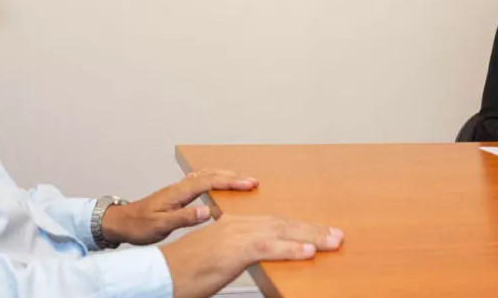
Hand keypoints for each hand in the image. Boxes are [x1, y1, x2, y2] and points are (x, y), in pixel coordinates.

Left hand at [102, 169, 258, 244]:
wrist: (121, 222)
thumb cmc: (138, 225)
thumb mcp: (160, 225)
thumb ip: (184, 217)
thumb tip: (208, 211)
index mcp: (178, 192)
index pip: (210, 182)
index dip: (231, 182)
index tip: (249, 184)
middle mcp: (180, 186)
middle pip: (212, 174)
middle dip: (234, 176)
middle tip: (254, 181)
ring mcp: (179, 188)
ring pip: (207, 174)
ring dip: (226, 175)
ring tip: (244, 180)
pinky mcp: (178, 193)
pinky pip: (201, 179)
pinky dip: (216, 178)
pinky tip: (221, 182)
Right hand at [160, 214, 343, 297]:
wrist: (160, 274)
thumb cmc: (184, 272)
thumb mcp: (218, 260)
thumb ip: (239, 255)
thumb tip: (259, 258)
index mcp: (234, 225)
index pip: (275, 223)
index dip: (300, 227)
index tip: (321, 232)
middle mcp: (237, 225)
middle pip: (283, 224)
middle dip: (312, 229)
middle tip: (337, 235)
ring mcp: (235, 236)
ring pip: (281, 233)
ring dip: (310, 236)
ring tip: (332, 241)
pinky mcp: (233, 251)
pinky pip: (268, 248)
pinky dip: (290, 249)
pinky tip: (309, 251)